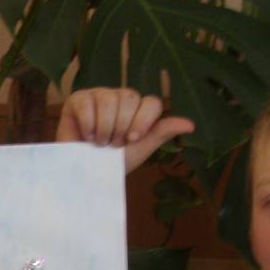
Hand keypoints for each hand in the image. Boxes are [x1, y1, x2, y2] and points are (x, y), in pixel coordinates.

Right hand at [55, 88, 194, 174]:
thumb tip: (191, 125)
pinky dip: (87, 123)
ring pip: (108, 100)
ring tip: (98, 142)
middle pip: (129, 99)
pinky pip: (87, 103)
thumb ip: (161, 133)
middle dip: (120, 127)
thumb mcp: (140, 149)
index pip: (151, 102)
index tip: (131, 140)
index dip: (143, 121)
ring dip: (104, 128)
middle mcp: (121, 97)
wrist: (83, 174)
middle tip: (111, 144)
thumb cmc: (111, 162)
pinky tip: (86, 135)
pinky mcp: (78, 98)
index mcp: (139, 107)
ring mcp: (99, 94)